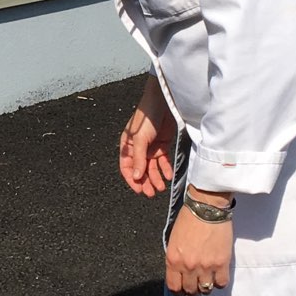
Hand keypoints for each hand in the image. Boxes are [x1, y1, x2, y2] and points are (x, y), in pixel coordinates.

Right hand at [118, 75, 174, 197]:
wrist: (164, 102)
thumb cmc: (147, 115)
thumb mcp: (140, 139)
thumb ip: (138, 159)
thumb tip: (135, 177)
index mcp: (127, 146)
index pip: (126, 167)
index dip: (132, 180)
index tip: (139, 190)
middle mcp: (138, 148)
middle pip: (140, 170)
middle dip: (145, 182)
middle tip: (151, 193)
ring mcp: (151, 147)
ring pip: (152, 168)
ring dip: (156, 178)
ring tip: (161, 187)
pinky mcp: (162, 145)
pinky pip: (163, 161)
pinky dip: (165, 169)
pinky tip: (168, 175)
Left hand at [164, 206, 233, 295]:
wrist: (206, 208)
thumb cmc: (189, 220)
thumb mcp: (174, 240)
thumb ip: (176, 258)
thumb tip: (180, 272)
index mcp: (173, 260)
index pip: (174, 287)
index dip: (179, 292)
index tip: (182, 291)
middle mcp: (188, 266)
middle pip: (191, 291)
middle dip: (193, 291)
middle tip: (197, 286)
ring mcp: (205, 266)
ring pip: (206, 289)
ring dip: (206, 287)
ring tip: (208, 280)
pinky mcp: (221, 262)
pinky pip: (221, 283)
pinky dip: (220, 282)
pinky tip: (218, 276)